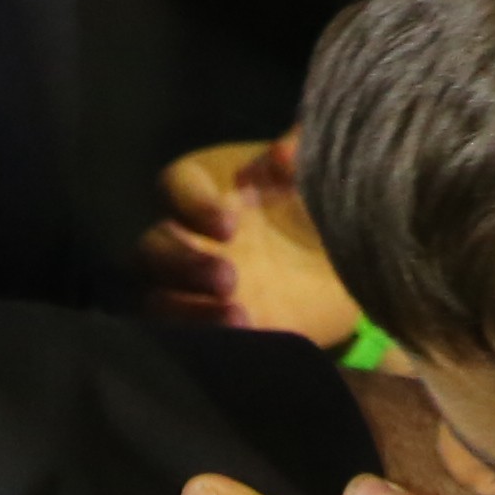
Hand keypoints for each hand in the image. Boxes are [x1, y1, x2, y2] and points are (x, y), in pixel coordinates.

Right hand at [141, 136, 360, 348]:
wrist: (344, 264)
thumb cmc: (315, 204)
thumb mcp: (317, 172)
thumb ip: (302, 151)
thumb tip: (285, 152)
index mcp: (205, 190)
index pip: (175, 187)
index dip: (194, 206)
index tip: (230, 226)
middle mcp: (187, 238)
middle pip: (150, 249)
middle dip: (183, 265)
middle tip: (231, 280)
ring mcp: (191, 290)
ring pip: (156, 301)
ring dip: (187, 312)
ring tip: (241, 318)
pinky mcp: (209, 330)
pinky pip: (185, 341)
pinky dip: (207, 342)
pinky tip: (246, 341)